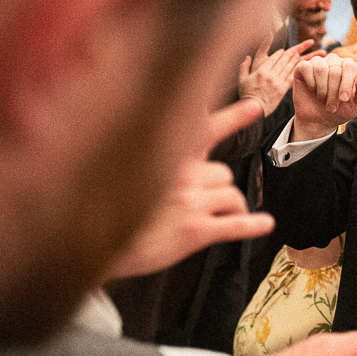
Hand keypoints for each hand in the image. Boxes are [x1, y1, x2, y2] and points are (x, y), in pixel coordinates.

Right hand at [105, 99, 274, 279]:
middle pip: (222, 171)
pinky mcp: (195, 231)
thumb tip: (167, 136)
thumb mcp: (126, 172)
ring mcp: (189, 203)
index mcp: (166, 159)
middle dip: (223, 173)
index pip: (201, 127)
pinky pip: (235, 226)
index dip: (229, 115)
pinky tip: (264, 224)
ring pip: (232, 194)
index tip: (253, 105)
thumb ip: (152, 155)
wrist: (92, 249)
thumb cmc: (107, 211)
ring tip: (222, 215)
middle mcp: (180, 175)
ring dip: (231, 205)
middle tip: (254, 111)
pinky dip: (252, 225)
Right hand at [239, 35, 323, 116]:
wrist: (254, 109)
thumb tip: (247, 57)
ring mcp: (277, 83)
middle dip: (288, 55)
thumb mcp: (242, 79)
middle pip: (282, 62)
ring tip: (297, 56)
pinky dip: (295, 72)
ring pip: (287, 69)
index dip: (278, 53)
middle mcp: (270, 76)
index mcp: (260, 72)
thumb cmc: (246, 94)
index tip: (282, 50)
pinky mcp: (282, 90)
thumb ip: (244, 67)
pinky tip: (299, 69)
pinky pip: (290, 79)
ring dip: (293, 61)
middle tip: (294, 50)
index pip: (272, 59)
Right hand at [290, 54, 356, 140]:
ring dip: (322, 89)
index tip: (344, 100)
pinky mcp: (302, 67)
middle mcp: (334, 61)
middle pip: (335, 70)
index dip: (347, 84)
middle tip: (332, 106)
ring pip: (320, 68)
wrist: (319, 120)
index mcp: (348, 66)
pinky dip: (310, 83)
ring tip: (322, 98)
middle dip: (333, 93)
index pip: (350, 66)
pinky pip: (306, 67)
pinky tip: (312, 90)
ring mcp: (318, 62)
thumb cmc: (341, 110)